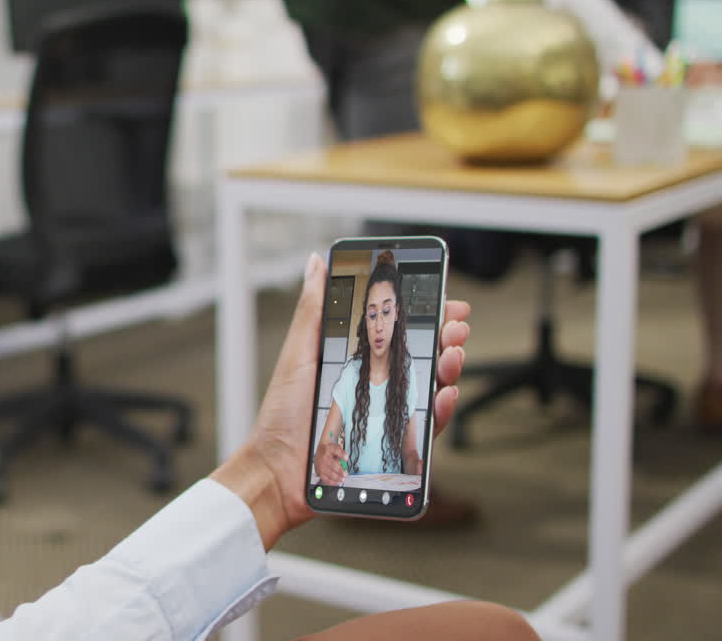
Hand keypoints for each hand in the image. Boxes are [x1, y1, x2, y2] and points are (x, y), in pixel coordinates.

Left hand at [212, 253, 471, 549]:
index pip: (397, 331)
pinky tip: (444, 394)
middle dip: (445, 336)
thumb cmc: (282, 415)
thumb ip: (314, 309)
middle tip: (455, 326)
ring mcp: (384, 414)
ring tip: (452, 354)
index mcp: (354, 360)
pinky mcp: (392, 444)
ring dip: (449, 367)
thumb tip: (317, 262)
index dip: (424, 314)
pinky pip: (425, 426)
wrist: (278, 472)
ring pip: (430, 387)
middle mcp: (374, 384)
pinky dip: (441, 409)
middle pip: (421, 356)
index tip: (444, 298)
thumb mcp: (298, 354)